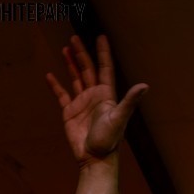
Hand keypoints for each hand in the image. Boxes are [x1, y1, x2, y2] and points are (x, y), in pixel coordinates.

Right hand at [46, 35, 148, 165]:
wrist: (95, 157)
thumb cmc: (110, 140)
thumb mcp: (120, 118)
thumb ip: (130, 101)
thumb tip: (144, 86)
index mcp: (106, 95)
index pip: (104, 68)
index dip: (103, 53)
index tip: (101, 36)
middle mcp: (94, 96)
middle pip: (88, 69)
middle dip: (82, 53)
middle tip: (75, 37)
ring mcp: (82, 103)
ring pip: (76, 78)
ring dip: (71, 64)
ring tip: (65, 48)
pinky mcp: (70, 112)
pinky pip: (62, 94)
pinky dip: (56, 85)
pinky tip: (50, 75)